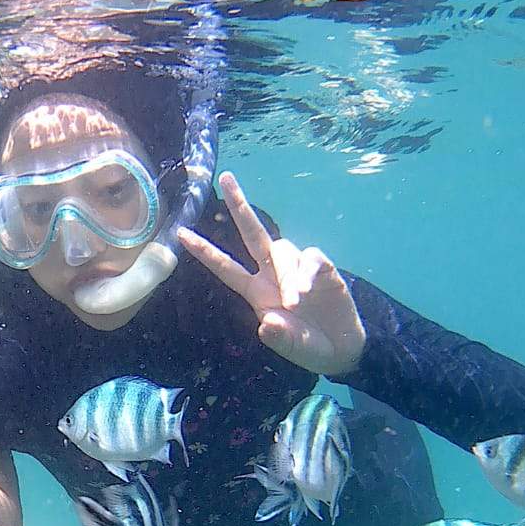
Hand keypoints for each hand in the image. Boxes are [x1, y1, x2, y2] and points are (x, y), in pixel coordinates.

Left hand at [178, 173, 365, 375]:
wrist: (343, 348)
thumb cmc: (309, 347)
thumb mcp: (293, 348)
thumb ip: (280, 338)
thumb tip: (267, 324)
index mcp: (256, 292)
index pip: (225, 267)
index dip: (204, 251)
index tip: (181, 233)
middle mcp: (272, 274)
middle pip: (253, 234)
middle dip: (240, 205)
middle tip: (226, 177)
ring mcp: (297, 268)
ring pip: (283, 251)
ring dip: (287, 274)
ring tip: (296, 302)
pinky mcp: (322, 268)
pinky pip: (311, 258)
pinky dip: (308, 271)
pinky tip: (310, 289)